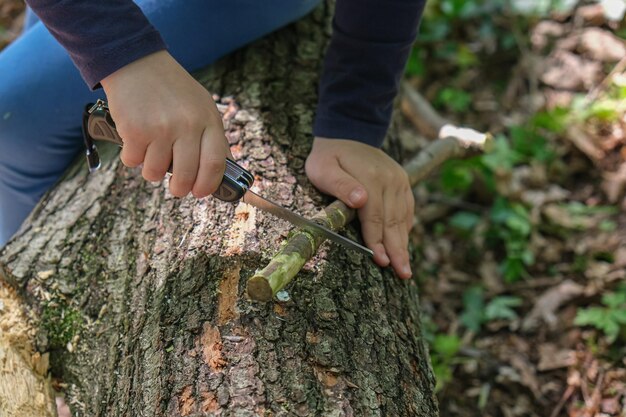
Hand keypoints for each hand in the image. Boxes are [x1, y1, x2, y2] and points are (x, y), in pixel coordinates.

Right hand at [101, 50, 231, 197]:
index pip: (216, 163)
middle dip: (180, 189)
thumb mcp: (202, 106)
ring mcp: (160, 128)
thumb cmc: (172, 89)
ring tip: (152, 153)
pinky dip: (132, 156)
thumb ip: (212, 136)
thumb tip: (220, 172)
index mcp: (208, 119)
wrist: (136, 62)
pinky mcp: (135, 130)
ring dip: (152, 170)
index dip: (208, 185)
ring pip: (155, 173)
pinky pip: (133, 161)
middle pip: (186, 175)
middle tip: (177, 188)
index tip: (200, 192)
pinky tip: (136, 139)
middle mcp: (187, 125)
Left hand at [305, 137, 413, 278]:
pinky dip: (405, 228)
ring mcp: (399, 181)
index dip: (377, 241)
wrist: (347, 132)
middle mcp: (391, 180)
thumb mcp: (324, 168)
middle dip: (397, 250)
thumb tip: (361, 201)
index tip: (382, 262)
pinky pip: (407, 209)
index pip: (375, 217)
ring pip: (403, 218)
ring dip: (404, 244)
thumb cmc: (329, 157)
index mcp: (371, 179)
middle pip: (393, 222)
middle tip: (403, 274)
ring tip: (406, 268)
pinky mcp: (402, 182)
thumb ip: (340, 185)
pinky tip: (404, 245)